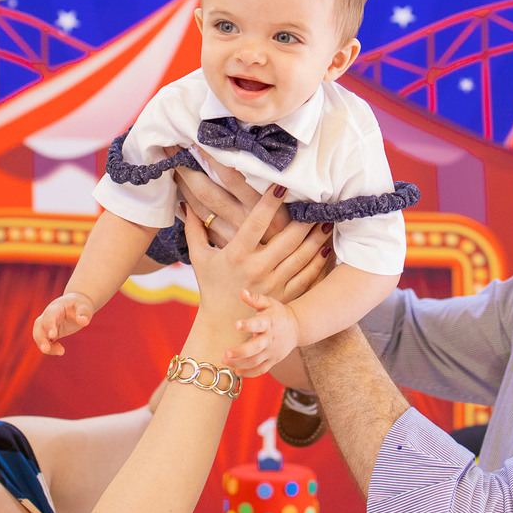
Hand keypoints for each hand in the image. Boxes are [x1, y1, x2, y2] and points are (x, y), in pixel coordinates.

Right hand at [32, 292, 94, 354]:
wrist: (77, 306)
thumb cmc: (80, 304)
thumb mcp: (85, 306)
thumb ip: (84, 313)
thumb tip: (83, 321)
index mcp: (56, 308)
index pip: (49, 316)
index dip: (49, 325)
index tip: (52, 336)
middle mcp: (48, 316)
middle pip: (38, 326)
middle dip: (40, 338)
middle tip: (46, 349)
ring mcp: (47, 325)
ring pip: (39, 336)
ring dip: (45, 346)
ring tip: (61, 352)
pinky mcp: (49, 333)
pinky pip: (46, 342)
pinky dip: (51, 349)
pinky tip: (61, 351)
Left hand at [170, 149, 292, 246]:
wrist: (294, 267)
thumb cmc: (296, 228)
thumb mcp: (293, 203)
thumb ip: (274, 183)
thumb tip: (250, 154)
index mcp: (263, 205)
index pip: (230, 174)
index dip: (210, 156)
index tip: (197, 138)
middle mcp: (244, 219)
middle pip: (206, 190)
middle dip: (187, 168)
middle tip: (173, 148)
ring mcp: (231, 234)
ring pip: (198, 207)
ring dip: (183, 186)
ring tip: (173, 166)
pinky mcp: (225, 245)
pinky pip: (200, 225)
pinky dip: (189, 210)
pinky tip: (182, 197)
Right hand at [184, 186, 327, 355]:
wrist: (224, 327)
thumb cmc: (211, 288)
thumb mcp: (199, 259)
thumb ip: (193, 229)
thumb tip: (184, 203)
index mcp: (236, 255)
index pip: (256, 223)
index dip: (269, 203)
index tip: (282, 185)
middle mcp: (257, 269)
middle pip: (287, 239)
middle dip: (305, 218)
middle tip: (318, 199)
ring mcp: (274, 284)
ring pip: (302, 256)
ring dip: (317, 236)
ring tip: (328, 218)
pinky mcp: (285, 297)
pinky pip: (307, 276)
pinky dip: (319, 260)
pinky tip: (327, 245)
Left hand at [224, 288, 299, 376]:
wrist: (297, 327)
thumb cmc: (278, 314)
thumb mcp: (269, 303)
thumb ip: (255, 299)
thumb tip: (242, 292)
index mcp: (269, 322)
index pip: (258, 324)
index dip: (247, 324)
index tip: (236, 324)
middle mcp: (270, 339)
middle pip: (255, 348)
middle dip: (240, 352)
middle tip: (226, 354)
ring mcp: (272, 351)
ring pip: (256, 361)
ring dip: (240, 363)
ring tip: (225, 361)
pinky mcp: (273, 360)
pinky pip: (261, 369)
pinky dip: (250, 373)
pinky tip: (237, 372)